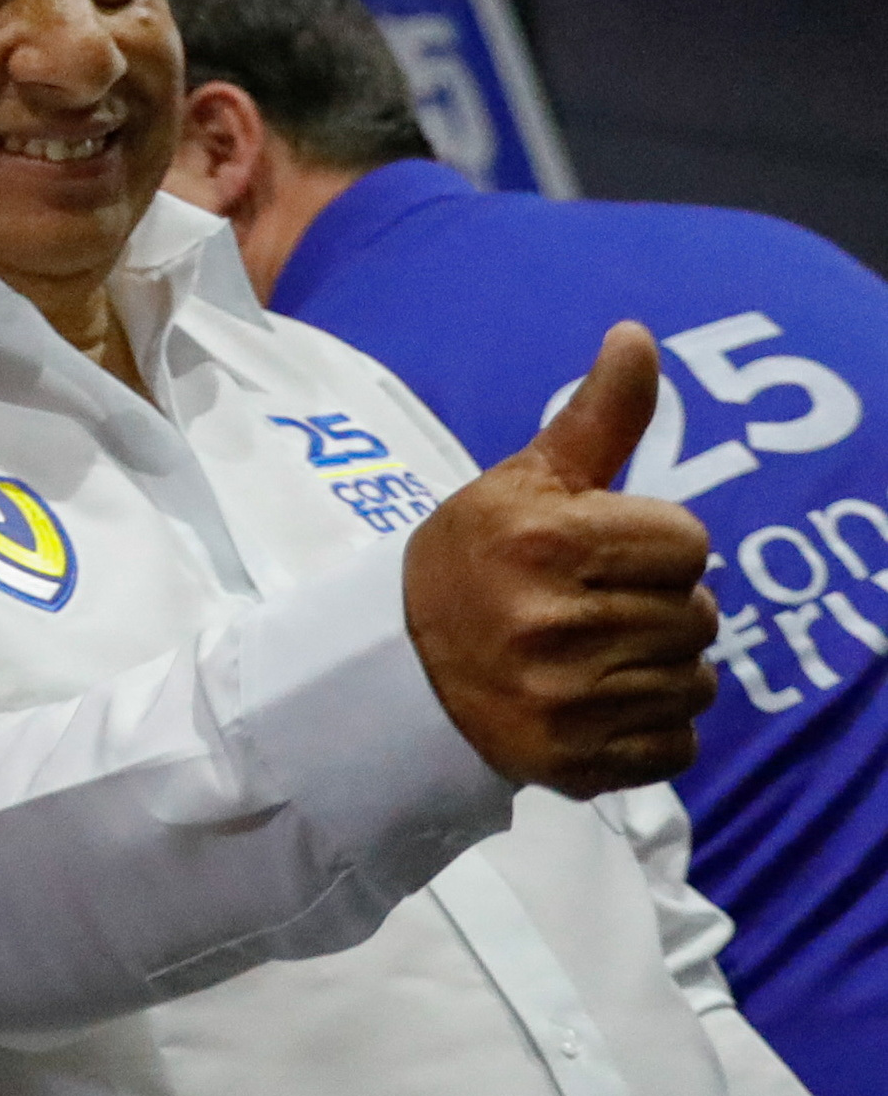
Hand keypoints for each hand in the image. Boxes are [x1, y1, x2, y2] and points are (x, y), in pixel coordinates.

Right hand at [409, 322, 719, 795]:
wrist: (397, 669)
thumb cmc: (472, 560)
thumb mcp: (522, 481)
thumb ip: (594, 418)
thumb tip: (638, 335)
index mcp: (542, 540)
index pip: (688, 542)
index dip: (654, 542)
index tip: (602, 551)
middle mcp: (553, 622)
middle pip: (698, 613)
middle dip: (659, 605)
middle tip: (597, 605)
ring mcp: (565, 698)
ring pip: (696, 681)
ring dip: (662, 668)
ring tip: (600, 655)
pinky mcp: (576, 760)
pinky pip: (680, 744)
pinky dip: (654, 728)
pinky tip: (602, 704)